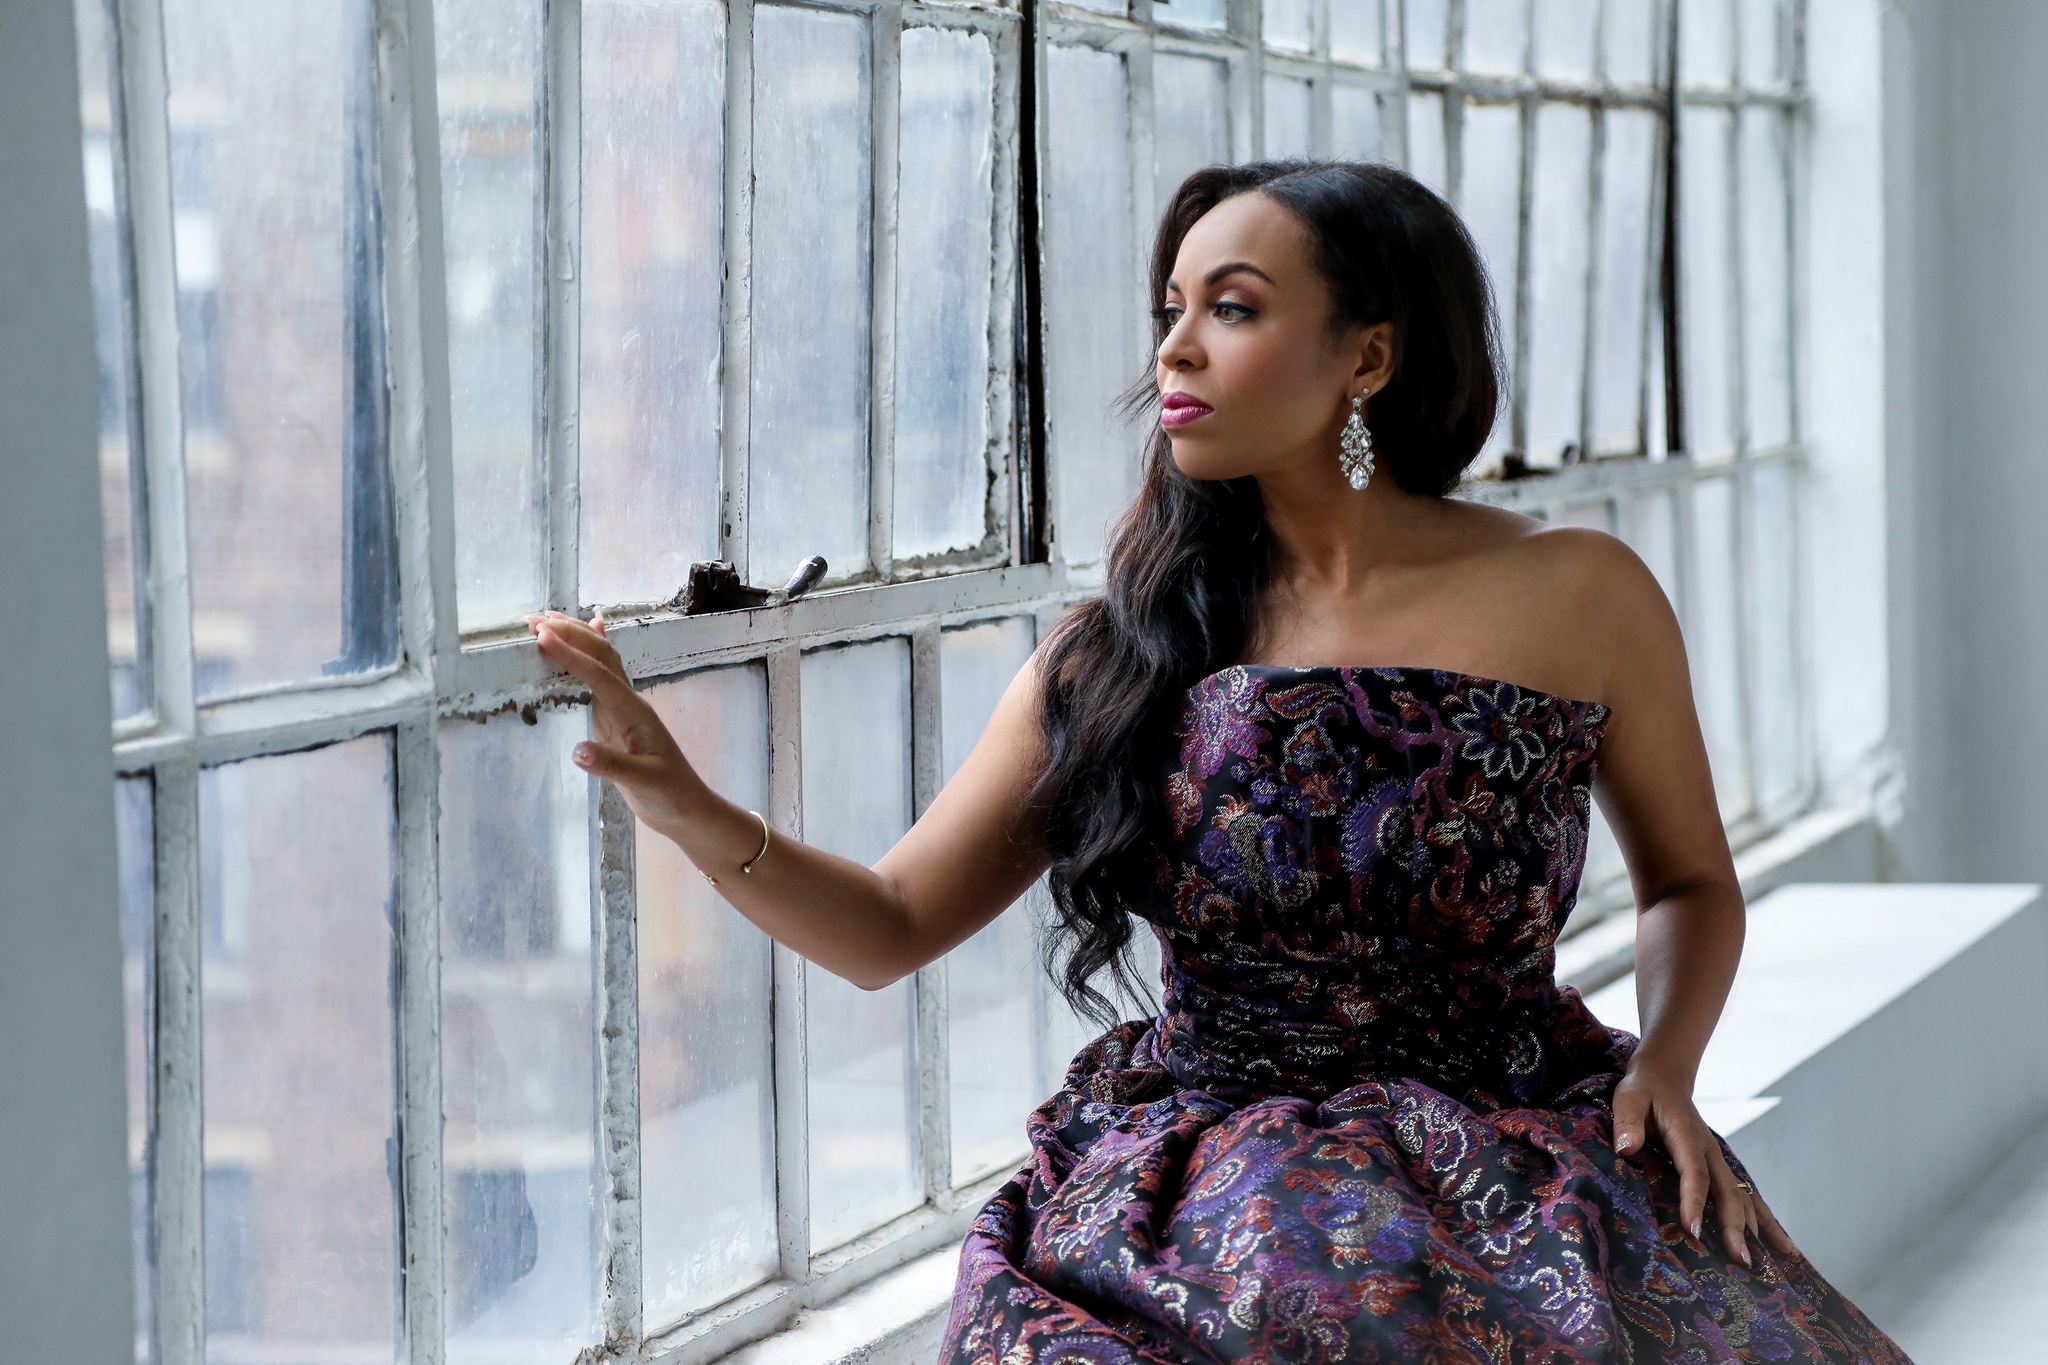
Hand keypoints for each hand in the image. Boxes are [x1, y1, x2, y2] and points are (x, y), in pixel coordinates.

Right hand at [526, 610, 699, 834]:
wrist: (686, 808)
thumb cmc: (670, 795)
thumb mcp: (644, 783)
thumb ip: (612, 766)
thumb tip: (577, 751)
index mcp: (635, 712)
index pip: (601, 676)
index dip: (572, 655)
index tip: (542, 637)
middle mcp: (628, 703)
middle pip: (601, 656)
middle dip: (569, 634)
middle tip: (532, 622)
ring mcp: (621, 709)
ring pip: (600, 662)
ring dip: (575, 638)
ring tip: (544, 621)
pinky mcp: (613, 720)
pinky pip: (598, 679)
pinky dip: (590, 653)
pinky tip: (591, 630)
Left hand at [1612, 1056, 1796, 1268]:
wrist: (1663, 1078)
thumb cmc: (1642, 1091)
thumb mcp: (1628, 1098)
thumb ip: (1627, 1122)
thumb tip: (1625, 1147)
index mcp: (1686, 1135)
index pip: (1694, 1172)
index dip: (1694, 1200)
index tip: (1693, 1229)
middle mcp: (1710, 1151)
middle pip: (1726, 1191)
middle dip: (1734, 1226)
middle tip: (1740, 1259)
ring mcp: (1719, 1161)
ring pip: (1743, 1198)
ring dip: (1755, 1230)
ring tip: (1764, 1264)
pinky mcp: (1721, 1169)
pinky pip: (1747, 1197)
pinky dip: (1765, 1222)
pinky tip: (1783, 1248)